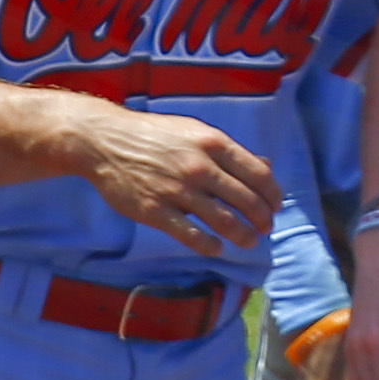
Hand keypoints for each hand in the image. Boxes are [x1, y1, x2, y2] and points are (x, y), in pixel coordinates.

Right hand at [72, 104, 281, 256]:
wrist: (103, 140)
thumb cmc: (154, 136)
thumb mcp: (196, 132)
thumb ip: (230, 151)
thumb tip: (266, 166)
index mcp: (214, 144)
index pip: (259, 175)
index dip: (273, 195)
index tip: (275, 206)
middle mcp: (200, 167)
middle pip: (247, 201)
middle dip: (263, 219)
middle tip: (265, 228)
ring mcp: (177, 190)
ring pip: (225, 221)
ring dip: (243, 236)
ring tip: (249, 241)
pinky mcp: (155, 211)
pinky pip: (192, 235)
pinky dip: (210, 245)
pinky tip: (217, 247)